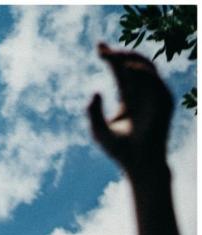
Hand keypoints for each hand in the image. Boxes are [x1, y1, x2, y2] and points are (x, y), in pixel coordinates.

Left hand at [88, 43, 173, 170]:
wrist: (138, 164)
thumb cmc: (118, 150)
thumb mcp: (98, 130)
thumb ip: (93, 111)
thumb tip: (95, 91)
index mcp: (128, 97)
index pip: (120, 71)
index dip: (111, 57)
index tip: (98, 46)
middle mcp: (142, 93)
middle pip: (132, 65)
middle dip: (118, 54)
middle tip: (102, 49)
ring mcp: (153, 96)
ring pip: (145, 68)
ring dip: (129, 59)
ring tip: (113, 55)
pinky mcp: (163, 101)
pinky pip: (154, 81)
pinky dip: (142, 72)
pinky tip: (127, 67)